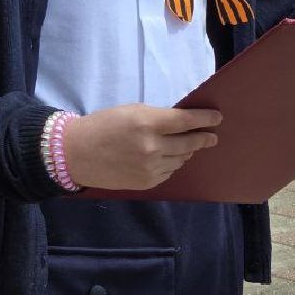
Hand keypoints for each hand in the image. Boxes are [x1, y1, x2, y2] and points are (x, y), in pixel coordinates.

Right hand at [61, 104, 222, 190]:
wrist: (76, 154)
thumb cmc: (103, 125)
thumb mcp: (132, 111)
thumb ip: (158, 117)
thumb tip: (183, 122)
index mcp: (147, 123)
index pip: (186, 121)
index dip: (205, 119)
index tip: (217, 118)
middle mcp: (152, 147)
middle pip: (189, 142)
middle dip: (203, 138)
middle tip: (212, 136)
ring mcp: (150, 167)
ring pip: (181, 158)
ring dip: (188, 150)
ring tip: (190, 145)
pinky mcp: (146, 182)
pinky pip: (169, 171)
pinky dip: (173, 163)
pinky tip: (171, 157)